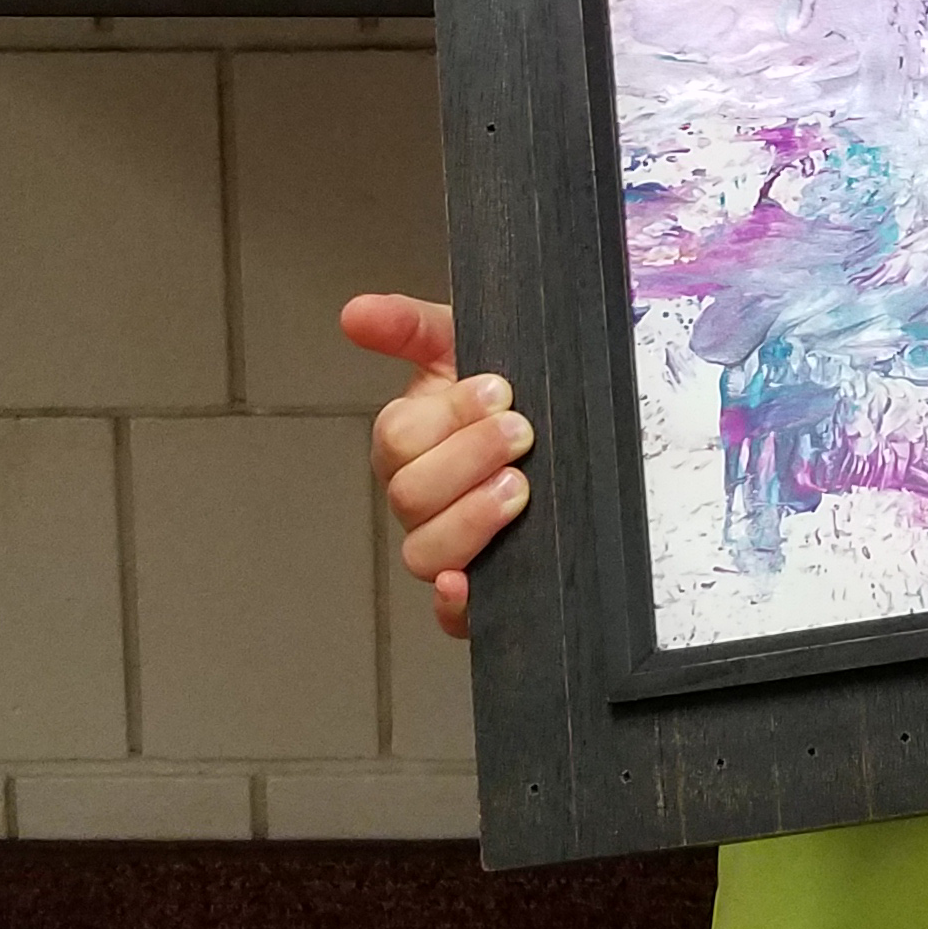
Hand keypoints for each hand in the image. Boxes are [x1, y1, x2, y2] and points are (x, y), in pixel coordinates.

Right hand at [347, 293, 531, 638]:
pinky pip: (450, 616)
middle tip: (521, 434)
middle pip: (411, 495)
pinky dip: (454, 604)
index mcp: (409, 443)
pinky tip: (470, 584)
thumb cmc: (513, 392)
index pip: (399, 438)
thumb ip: (412, 326)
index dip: (447, 417)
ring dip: (469, 520)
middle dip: (467, 459)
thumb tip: (355, 312)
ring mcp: (446, 547)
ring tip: (520, 489)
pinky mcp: (478, 593)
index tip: (500, 390)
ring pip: (425, 554)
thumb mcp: (465, 343)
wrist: (572, 428)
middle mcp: (420, 499)